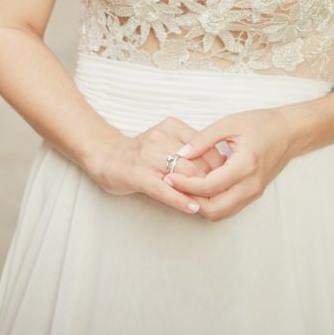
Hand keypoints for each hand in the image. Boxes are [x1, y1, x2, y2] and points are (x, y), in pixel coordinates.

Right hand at [93, 116, 227, 214]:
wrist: (106, 156)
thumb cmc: (142, 152)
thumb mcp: (167, 139)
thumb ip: (189, 146)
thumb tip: (221, 163)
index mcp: (172, 126)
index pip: (205, 146)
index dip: (218, 166)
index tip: (227, 178)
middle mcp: (161, 138)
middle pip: (197, 162)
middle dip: (211, 181)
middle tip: (222, 195)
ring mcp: (148, 156)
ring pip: (183, 175)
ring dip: (198, 192)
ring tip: (210, 204)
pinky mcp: (137, 175)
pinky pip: (163, 189)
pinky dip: (180, 200)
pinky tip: (192, 208)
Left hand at [162, 108, 292, 220]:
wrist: (290, 132)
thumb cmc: (261, 123)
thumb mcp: (230, 123)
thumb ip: (204, 139)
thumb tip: (181, 153)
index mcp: (245, 165)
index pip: (209, 186)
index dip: (186, 184)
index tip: (168, 176)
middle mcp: (251, 185)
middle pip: (214, 208)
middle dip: (190, 200)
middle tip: (172, 186)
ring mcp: (253, 192)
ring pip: (221, 212)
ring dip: (200, 205)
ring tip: (183, 188)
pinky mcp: (253, 194)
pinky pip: (228, 208)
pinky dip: (212, 203)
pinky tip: (199, 188)